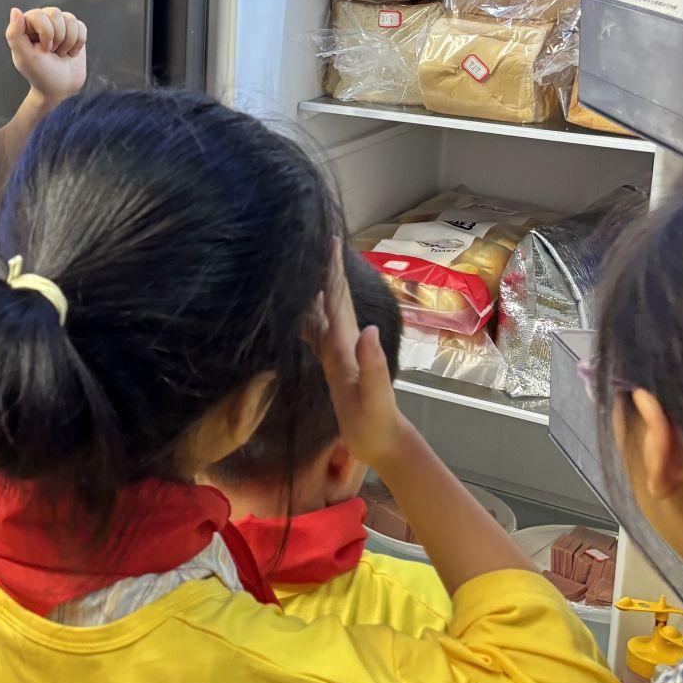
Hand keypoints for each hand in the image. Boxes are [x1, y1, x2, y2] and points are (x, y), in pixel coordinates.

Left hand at [6, 6, 87, 104]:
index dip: (46, 32)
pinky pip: (81, 27)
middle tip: (51, 53)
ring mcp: (59, 25)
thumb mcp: (24, 57)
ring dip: (68, 42)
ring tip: (60, 54)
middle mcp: (42, 22)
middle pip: (55, 14)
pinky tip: (71, 53)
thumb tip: (15, 10)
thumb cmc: (40, 74)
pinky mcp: (74, 31)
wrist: (61, 88)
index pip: (38, 14)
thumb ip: (14, 35)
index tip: (44, 50)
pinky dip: (78, 44)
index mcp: (26, 26)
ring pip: (70, 19)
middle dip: (57, 38)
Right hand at [313, 241, 411, 469]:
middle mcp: (345, 343)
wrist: (384, 442)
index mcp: (350, 344)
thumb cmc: (378, 423)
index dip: (334, 272)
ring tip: (300, 268)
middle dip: (324, 270)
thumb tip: (369, 329)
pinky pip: (316, 335)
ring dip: (314, 291)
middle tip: (312, 241)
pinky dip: (306, 319)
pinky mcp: (334, 366)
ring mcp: (339, 354)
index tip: (330, 240)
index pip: (340, 302)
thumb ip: (373, 364)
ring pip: (323, 314)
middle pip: (331, 300)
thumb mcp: (375, 396)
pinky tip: (299, 312)